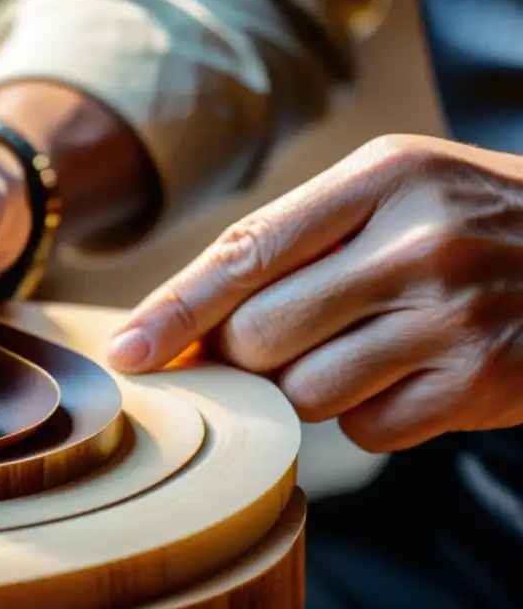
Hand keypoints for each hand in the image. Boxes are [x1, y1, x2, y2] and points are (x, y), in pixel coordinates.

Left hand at [108, 134, 522, 452]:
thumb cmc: (467, 217)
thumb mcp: (390, 190)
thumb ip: (293, 241)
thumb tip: (189, 326)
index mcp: (381, 178)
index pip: (245, 253)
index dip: (175, 309)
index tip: (128, 352)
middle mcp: (416, 244)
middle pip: (261, 334)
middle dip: (242, 355)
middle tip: (269, 343)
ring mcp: (453, 317)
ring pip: (305, 391)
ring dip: (304, 386)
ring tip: (358, 346)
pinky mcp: (481, 383)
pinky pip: (367, 430)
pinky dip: (364, 415)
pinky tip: (404, 374)